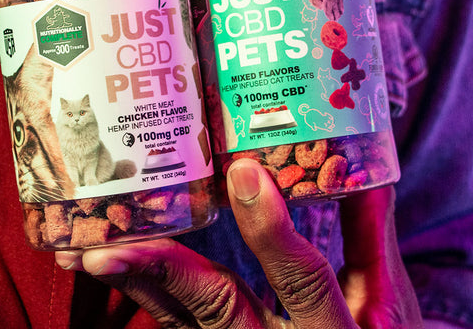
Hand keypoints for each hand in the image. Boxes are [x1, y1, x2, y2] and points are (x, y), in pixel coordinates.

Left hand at [55, 158, 422, 327]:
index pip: (302, 280)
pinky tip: (108, 261)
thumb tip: (362, 159)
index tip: (243, 173)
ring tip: (85, 252)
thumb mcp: (388, 296)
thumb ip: (370, 233)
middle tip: (110, 247)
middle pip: (217, 310)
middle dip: (165, 273)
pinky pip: (175, 322)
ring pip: (182, 321)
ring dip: (135, 283)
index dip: (272, 230)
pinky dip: (141, 290)